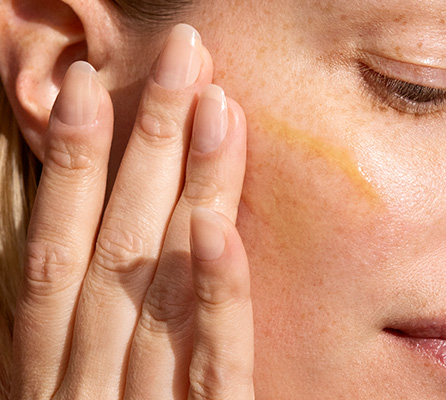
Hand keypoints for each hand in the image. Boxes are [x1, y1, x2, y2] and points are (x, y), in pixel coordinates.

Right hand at [11, 24, 253, 398]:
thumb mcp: (80, 396)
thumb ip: (95, 333)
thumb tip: (126, 245)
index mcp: (47, 371)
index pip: (53, 246)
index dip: (65, 163)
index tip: (88, 86)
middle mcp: (78, 382)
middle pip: (110, 242)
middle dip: (142, 144)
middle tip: (182, 57)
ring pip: (157, 284)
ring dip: (184, 190)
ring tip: (211, 105)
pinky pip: (208, 365)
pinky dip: (210, 297)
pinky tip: (215, 231)